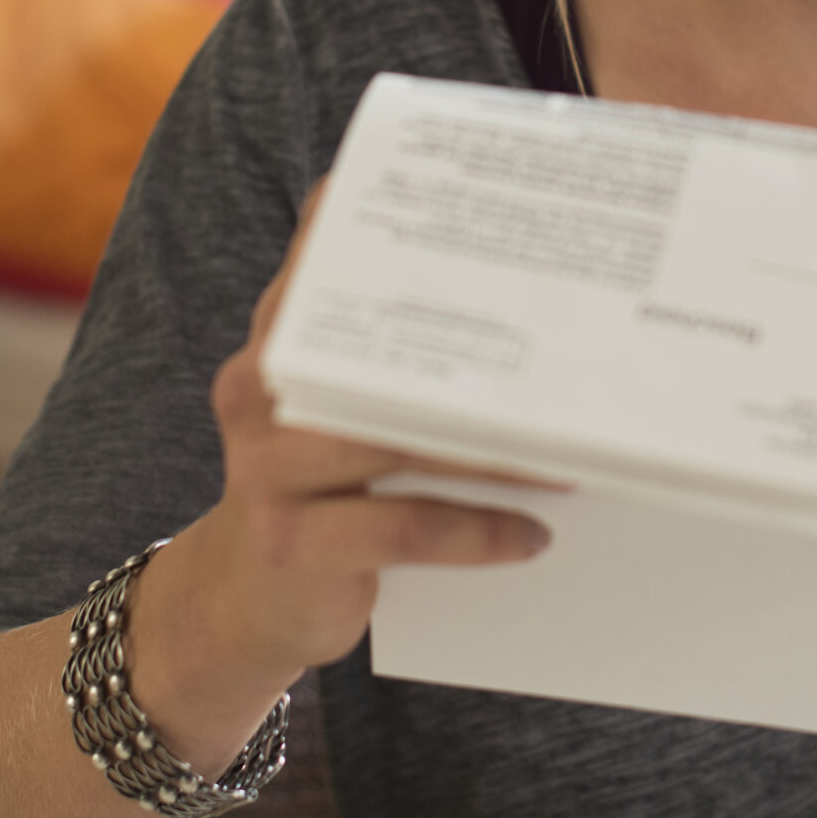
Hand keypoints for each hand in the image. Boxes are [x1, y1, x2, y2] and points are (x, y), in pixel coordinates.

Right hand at [138, 181, 554, 715]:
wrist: (247, 597)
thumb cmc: (320, 485)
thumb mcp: (341, 409)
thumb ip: (393, 353)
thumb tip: (512, 309)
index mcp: (277, 339)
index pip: (327, 259)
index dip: (393, 230)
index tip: (482, 220)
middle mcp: (259, 389)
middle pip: (380, 355)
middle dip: (479, 360)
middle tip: (564, 365)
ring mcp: (265, 466)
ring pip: (398, 441)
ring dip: (498, 452)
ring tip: (569, 459)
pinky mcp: (289, 541)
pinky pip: (403, 528)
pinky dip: (476, 533)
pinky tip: (530, 536)